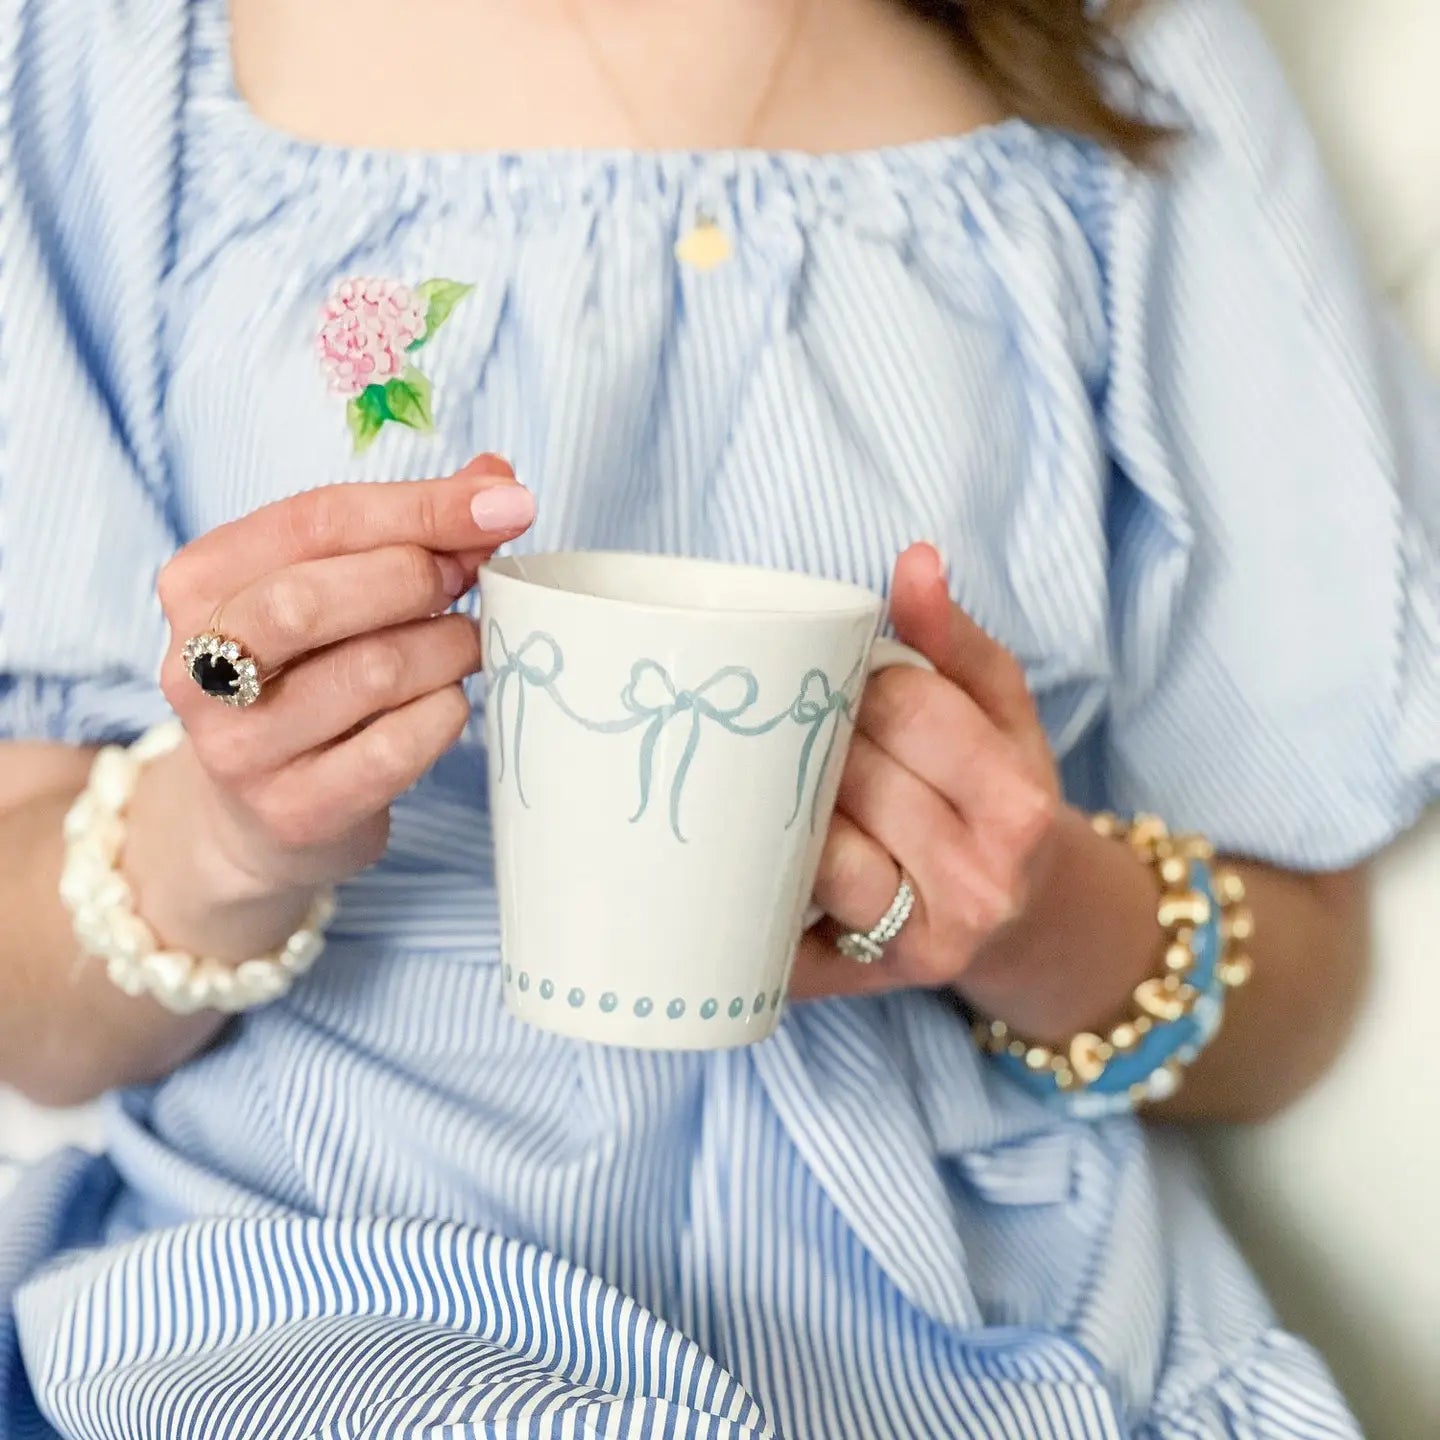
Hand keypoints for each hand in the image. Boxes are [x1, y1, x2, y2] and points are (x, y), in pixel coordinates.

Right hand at [151, 455, 534, 897]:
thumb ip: (408, 528)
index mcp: (200, 583)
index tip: (508, 503)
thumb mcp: (336, 589)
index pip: (316, 520)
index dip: (422, 507)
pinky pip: (398, 747)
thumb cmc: (311, 676)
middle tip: (471, 581)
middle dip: (417, 580)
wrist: (263, 816)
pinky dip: (446, 714)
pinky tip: (446, 704)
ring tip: (464, 645)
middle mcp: (199, 664)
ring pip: (372, 672)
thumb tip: (497, 480)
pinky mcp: (293, 812)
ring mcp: (240, 748)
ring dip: (447, 649)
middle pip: (316, 598)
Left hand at [790, 543, 1061, 1000]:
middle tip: (797, 726)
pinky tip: (753, 855)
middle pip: (849, 774)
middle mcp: (978, 883)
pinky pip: (782, 921)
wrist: (1028, 925)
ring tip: (776, 780)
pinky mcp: (866, 982)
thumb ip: (957, 641)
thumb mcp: (1004, 717)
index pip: (903, 709)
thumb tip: (914, 559)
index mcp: (1015, 804)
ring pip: (810, 847)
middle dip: (813, 738)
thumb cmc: (1001, 804)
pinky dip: (761, 882)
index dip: (854, 684)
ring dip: (779, 804)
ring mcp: (920, 942)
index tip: (839, 682)